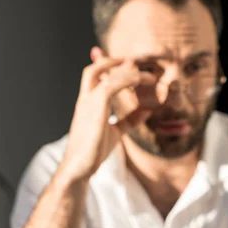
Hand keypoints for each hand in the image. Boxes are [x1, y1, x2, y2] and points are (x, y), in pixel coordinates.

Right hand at [60, 57, 155, 180]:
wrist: (80, 166)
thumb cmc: (95, 150)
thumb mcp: (117, 131)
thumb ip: (130, 119)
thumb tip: (147, 110)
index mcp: (88, 103)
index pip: (95, 77)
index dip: (110, 66)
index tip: (129, 64)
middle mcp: (86, 99)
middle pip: (93, 69)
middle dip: (112, 61)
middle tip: (134, 62)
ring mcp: (88, 103)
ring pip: (103, 74)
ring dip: (126, 71)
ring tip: (146, 75)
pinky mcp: (94, 109)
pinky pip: (110, 86)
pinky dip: (125, 80)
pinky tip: (139, 82)